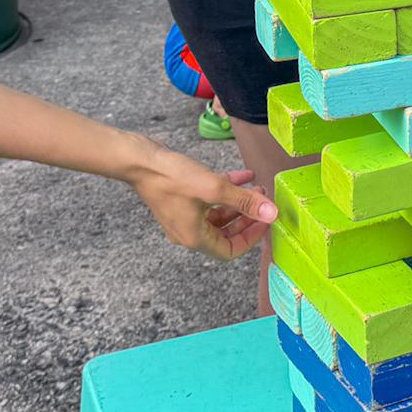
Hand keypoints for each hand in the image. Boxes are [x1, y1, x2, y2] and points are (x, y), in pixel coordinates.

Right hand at [123, 138, 276, 258]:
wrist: (140, 160)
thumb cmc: (172, 177)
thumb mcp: (214, 188)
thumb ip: (245, 202)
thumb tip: (271, 213)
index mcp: (195, 238)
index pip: (230, 251)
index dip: (251, 238)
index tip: (265, 222)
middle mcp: (189, 231)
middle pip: (226, 233)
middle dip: (248, 217)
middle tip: (264, 203)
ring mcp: (184, 215)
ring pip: (220, 214)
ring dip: (239, 202)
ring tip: (257, 186)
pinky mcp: (182, 199)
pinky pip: (210, 200)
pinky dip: (227, 190)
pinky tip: (243, 176)